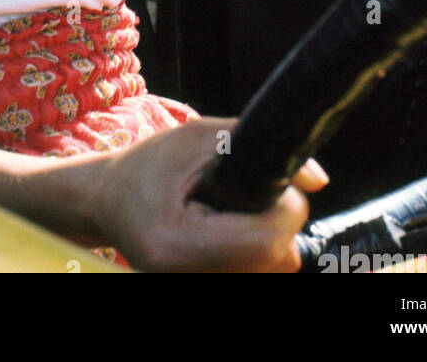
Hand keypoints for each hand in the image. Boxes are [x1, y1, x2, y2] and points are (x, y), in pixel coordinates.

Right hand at [93, 117, 327, 271]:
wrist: (107, 201)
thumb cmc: (146, 166)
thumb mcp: (193, 139)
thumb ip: (249, 145)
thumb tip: (319, 180)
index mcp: (176, 244)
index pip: (263, 243)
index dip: (285, 211)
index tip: (280, 186)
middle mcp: (184, 278)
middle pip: (274, 263)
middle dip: (280, 224)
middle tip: (253, 195)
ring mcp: (192, 287)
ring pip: (271, 272)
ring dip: (270, 240)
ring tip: (237, 213)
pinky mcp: (201, 286)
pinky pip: (255, 274)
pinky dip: (256, 253)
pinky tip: (232, 232)